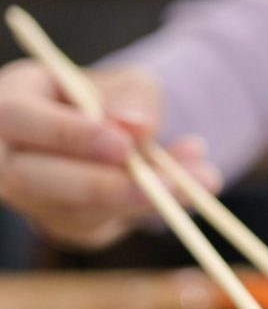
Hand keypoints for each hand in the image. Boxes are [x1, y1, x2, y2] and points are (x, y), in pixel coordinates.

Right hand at [0, 60, 221, 249]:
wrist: (117, 131)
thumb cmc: (112, 98)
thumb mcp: (127, 82)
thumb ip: (132, 97)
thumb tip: (136, 127)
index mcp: (8, 104)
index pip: (18, 119)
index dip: (68, 135)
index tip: (122, 146)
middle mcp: (6, 157)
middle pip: (35, 180)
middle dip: (108, 186)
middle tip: (172, 185)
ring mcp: (32, 199)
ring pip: (77, 211)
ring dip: (147, 199)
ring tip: (206, 177)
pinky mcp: (67, 227)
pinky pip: (106, 226)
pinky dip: (154, 209)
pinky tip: (194, 188)